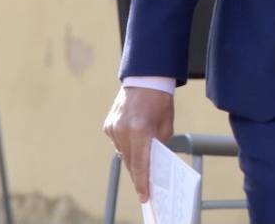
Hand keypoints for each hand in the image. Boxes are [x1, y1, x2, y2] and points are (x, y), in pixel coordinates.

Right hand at [103, 86, 174, 202]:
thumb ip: (158, 144)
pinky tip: (134, 146)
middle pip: (130, 162)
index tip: (144, 196)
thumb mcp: (166, 124)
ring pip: (123, 154)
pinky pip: (118, 143)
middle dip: (137, 175)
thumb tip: (153, 162)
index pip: (141, 164)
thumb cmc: (160, 100)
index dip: (143, 182)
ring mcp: (113, 128)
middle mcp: (123, 131)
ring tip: (141, 169)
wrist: (145, 78)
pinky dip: (126, 146)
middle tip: (144, 188)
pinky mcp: (108, 126)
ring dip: (132, 160)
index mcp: (140, 130)